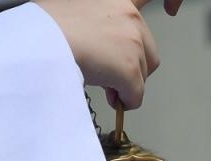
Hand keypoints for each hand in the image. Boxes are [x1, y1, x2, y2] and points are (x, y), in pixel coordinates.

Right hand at [36, 0, 181, 109]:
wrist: (37, 42)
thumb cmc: (43, 29)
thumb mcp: (69, 10)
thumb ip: (92, 21)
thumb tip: (99, 50)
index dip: (169, 1)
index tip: (173, 8)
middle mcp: (129, 14)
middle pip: (148, 49)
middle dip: (133, 65)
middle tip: (111, 74)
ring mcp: (132, 42)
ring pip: (143, 73)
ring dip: (126, 82)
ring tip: (102, 83)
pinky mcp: (130, 69)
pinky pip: (136, 95)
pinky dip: (125, 101)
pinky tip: (110, 97)